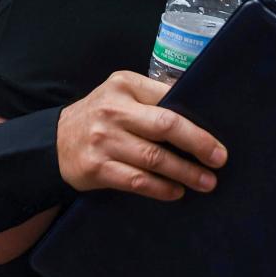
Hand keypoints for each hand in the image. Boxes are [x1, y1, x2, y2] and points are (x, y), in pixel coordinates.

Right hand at [56, 71, 227, 200]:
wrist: (56, 141)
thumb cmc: (101, 116)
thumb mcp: (121, 94)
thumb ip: (153, 97)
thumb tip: (198, 108)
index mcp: (124, 85)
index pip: (168, 99)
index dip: (196, 120)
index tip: (217, 137)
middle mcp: (113, 110)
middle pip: (165, 126)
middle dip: (198, 144)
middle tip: (219, 159)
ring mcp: (103, 140)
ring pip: (154, 158)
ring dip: (185, 172)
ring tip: (206, 182)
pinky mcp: (96, 167)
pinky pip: (137, 181)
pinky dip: (160, 188)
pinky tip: (176, 191)